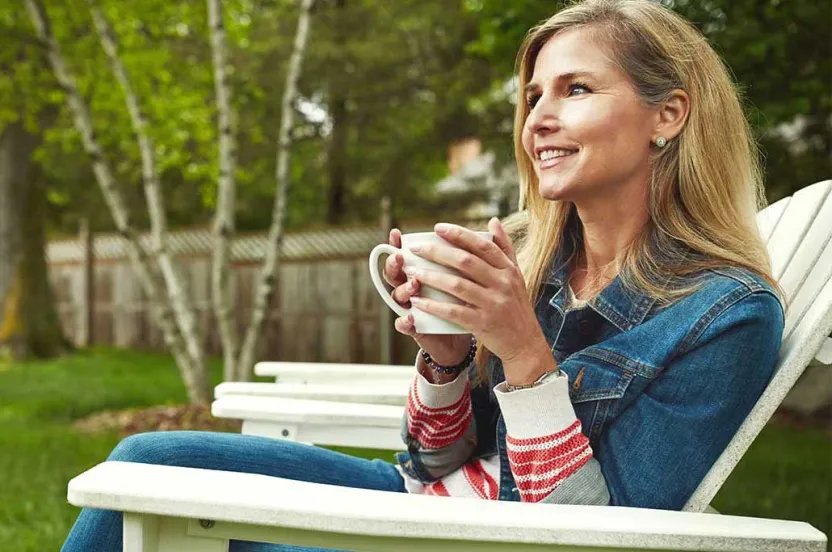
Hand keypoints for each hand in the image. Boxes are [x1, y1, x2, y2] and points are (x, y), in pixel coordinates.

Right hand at [382, 229, 473, 373]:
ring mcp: (412, 309)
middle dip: (396, 264)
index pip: (405, 255)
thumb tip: (493, 222)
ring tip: (413, 285)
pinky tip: (411, 318)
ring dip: (404, 290)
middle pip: (396, 273)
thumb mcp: (474, 277)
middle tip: (401, 257)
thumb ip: (478, 252)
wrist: (461, 340)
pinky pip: (404, 325)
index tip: (396, 233)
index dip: (397, 244)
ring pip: (398, 297)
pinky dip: (405, 321)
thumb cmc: (467, 302)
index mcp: (422, 273)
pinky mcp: (414, 329)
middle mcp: (412, 289)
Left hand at [406, 218, 550, 382]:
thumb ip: (504, 248)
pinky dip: (434, 306)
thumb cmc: (516, 306)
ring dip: (431, 277)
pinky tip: (418, 301)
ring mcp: (493, 304)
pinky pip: (454, 312)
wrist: (525, 343)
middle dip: (437, 252)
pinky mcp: (483, 323)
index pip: (482, 245)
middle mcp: (503, 284)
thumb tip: (493, 220)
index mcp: (508, 269)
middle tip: (416, 248)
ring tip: (412, 272)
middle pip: (466, 261)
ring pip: (457, 285)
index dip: (459, 234)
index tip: (438, 227)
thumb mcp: (516, 275)